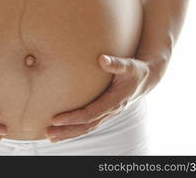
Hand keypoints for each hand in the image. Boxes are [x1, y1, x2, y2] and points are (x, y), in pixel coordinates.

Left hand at [46, 54, 166, 141]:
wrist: (146, 80)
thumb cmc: (136, 71)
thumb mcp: (129, 65)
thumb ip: (116, 63)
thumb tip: (102, 59)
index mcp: (116, 100)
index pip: (91, 113)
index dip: (73, 118)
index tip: (56, 119)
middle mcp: (112, 110)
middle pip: (87, 125)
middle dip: (67, 130)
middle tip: (49, 132)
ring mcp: (109, 113)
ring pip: (87, 128)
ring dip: (69, 133)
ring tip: (51, 136)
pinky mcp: (105, 112)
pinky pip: (89, 125)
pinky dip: (76, 129)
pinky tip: (63, 132)